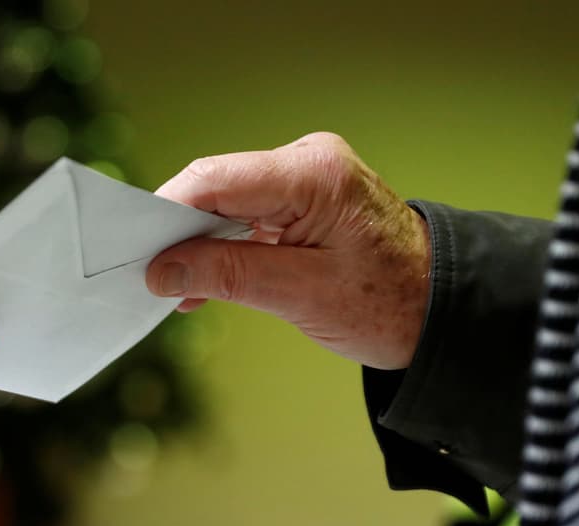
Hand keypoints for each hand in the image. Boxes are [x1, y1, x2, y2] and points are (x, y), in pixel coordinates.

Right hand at [146, 132, 430, 369]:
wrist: (441, 309)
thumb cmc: (389, 303)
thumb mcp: (300, 296)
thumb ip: (226, 276)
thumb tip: (162, 272)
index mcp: (313, 174)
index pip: (214, 179)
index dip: (166, 214)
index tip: (137, 254)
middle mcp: (308, 162)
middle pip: (215, 186)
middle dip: (177, 230)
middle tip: (147, 274)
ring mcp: (307, 178)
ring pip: (226, 202)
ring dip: (198, 244)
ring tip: (174, 287)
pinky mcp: (304, 199)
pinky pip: (246, 215)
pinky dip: (223, 246)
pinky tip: (202, 283)